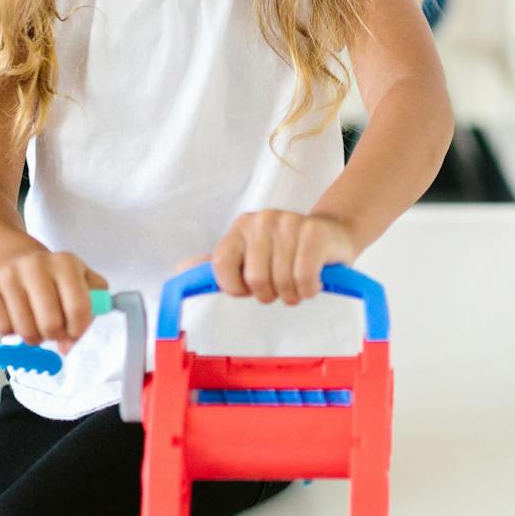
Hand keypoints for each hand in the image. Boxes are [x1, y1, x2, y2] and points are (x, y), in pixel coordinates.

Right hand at [0, 249, 107, 353]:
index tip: (73, 332)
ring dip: (33, 336)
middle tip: (53, 329)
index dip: (78, 330)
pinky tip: (15, 318)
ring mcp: (8, 274)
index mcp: (65, 263)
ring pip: (25, 330)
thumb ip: (89, 315)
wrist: (15, 261)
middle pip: (51, 323)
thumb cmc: (53, 280)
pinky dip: (10, 331)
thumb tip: (68, 346)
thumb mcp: (83, 286)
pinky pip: (1, 327)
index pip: (79, 308)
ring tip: (35, 323)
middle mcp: (35, 264)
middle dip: (54, 335)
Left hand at [180, 210, 356, 304]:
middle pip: (255, 278)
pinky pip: (304, 276)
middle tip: (280, 290)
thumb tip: (181, 270)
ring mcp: (289, 222)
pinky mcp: (314, 232)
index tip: (250, 290)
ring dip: (292, 295)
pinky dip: (309, 290)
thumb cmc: (288, 253)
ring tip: (297, 288)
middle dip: (269, 294)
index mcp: (240, 228)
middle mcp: (262, 220)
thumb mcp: (252, 257)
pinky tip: (312, 285)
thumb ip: (220, 265)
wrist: (333, 233)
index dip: (235, 287)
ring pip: (281, 280)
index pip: (221, 264)